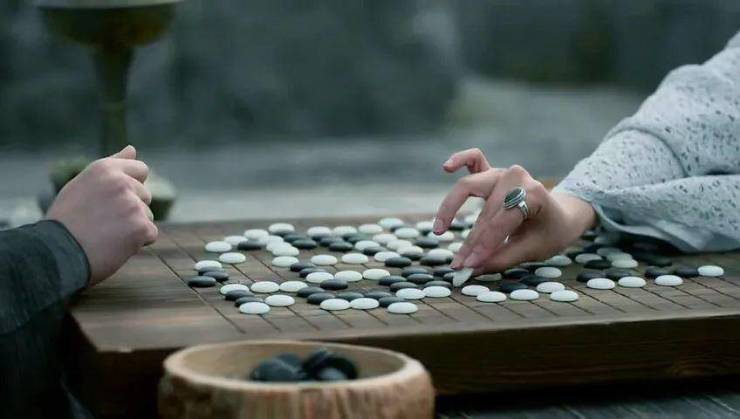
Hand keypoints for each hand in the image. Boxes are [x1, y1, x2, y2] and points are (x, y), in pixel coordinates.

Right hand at [47, 145, 156, 285]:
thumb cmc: (67, 221)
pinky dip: (137, 243)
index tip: (114, 201)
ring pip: (148, 216)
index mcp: (105, 169)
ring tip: (106, 234)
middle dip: (131, 210)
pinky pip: (150, 234)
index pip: (141, 170)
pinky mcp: (141, 226)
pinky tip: (115, 245)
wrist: (55, 254)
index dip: (131, 187)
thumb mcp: (83, 185)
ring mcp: (132, 204)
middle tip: (102, 222)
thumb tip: (132, 148)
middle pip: (146, 196)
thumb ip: (112, 167)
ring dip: (133, 227)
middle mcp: (121, 182)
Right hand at [434, 148, 595, 273]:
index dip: (483, 246)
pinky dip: (460, 159)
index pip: (501, 222)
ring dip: (451, 207)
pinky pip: (474, 159)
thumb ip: (502, 259)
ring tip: (439, 229)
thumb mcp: (532, 250)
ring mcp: (503, 172)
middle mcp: (517, 178)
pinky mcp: (493, 172)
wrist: (561, 215)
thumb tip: (472, 270)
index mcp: (534, 194)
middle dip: (471, 240)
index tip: (468, 266)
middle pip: (485, 210)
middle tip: (458, 263)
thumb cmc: (550, 233)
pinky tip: (446, 167)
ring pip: (470, 186)